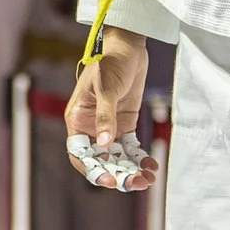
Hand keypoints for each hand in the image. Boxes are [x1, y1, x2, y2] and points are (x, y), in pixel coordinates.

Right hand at [66, 26, 156, 190]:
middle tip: (136, 183)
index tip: (110, 180)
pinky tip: (152, 165)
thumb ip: (105, 116)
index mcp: (78, 119)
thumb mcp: (105, 88)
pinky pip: (130, 148)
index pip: (81, 153)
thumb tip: (106, 144)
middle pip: (101, 160)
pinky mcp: (124, 123)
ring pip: (117, 157)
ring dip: (131, 170)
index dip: (93, 169)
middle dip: (117, 174)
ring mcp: (109, 126)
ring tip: (148, 178)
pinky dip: (140, 158)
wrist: (129, 47)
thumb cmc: (110, 62)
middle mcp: (92, 127)